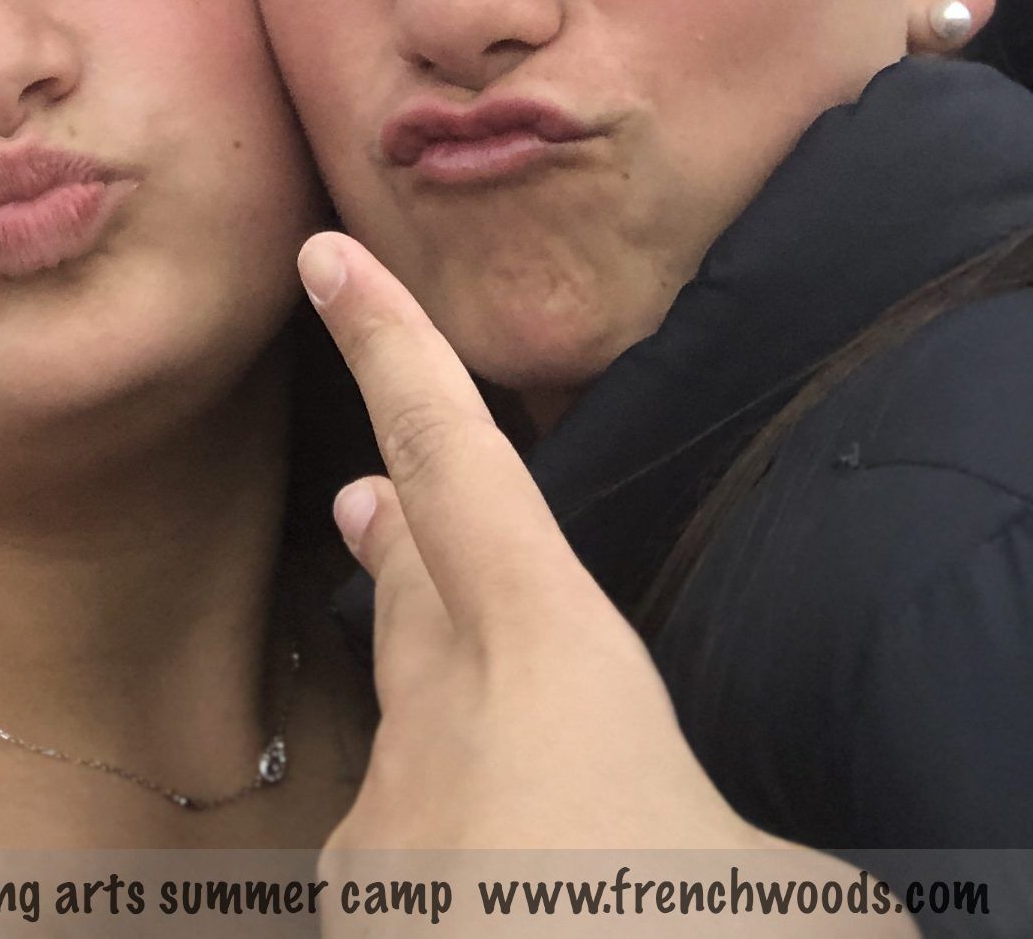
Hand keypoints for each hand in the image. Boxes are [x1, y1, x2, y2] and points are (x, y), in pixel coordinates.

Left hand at [300, 230, 757, 855]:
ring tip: (433, 666)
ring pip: (408, 733)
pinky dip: (447, 841)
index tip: (328, 258)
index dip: (390, 346)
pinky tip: (481, 874)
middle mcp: (437, 722)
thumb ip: (790, 845)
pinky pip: (405, 853)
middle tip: (364, 499)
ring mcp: (381, 831)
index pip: (453, 458)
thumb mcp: (802, 894)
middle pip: (409, 598)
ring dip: (431, 695)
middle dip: (397, 540)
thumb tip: (798, 874)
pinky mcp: (348, 919)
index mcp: (543, 657)